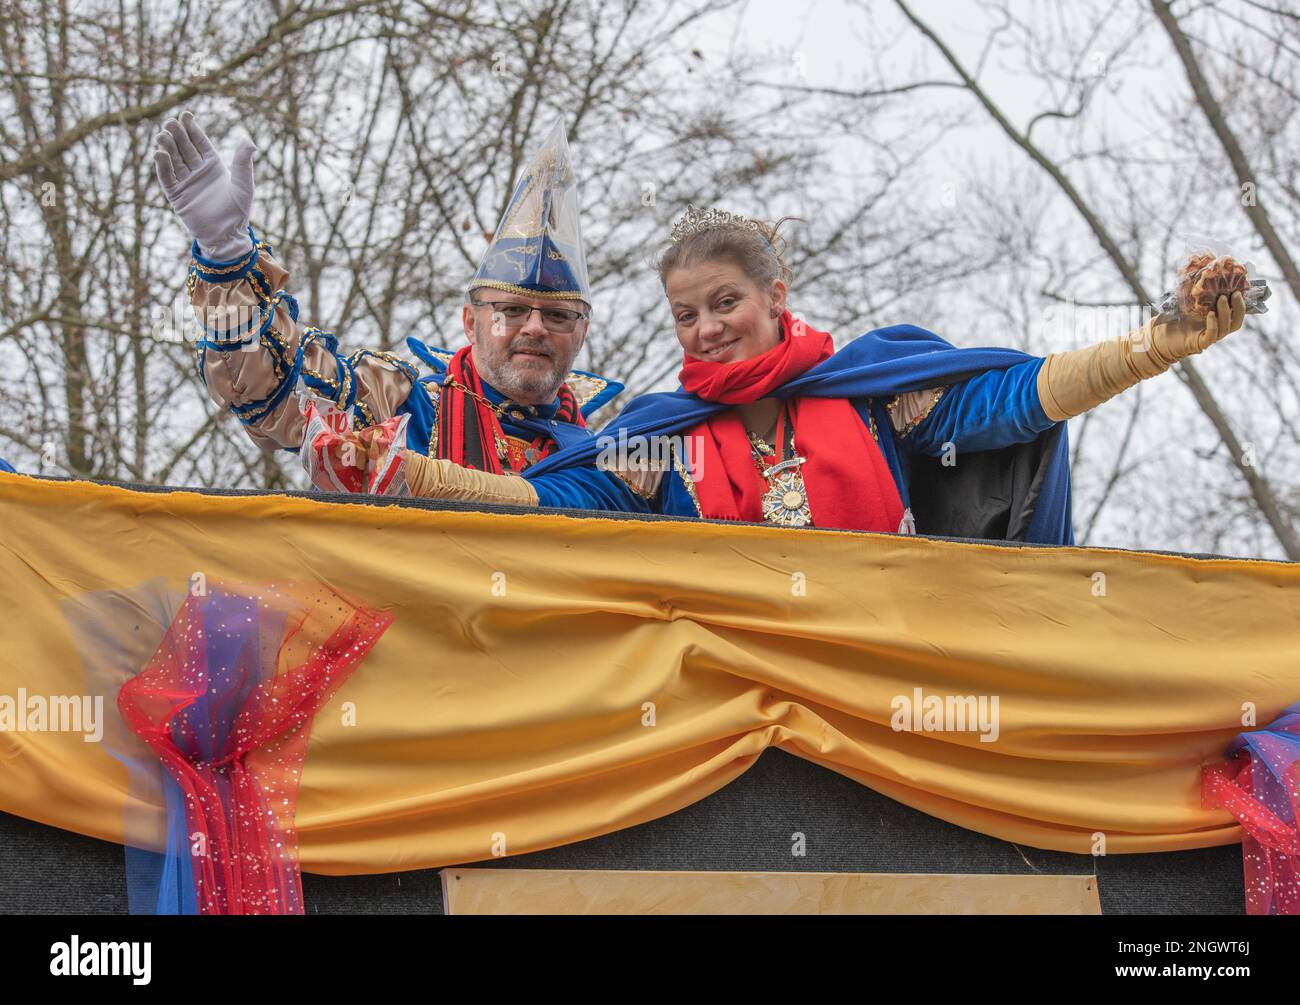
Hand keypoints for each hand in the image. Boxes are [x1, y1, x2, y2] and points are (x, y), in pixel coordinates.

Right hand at [154, 110, 255, 260]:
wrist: (228, 235)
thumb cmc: (238, 210)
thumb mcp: (244, 184)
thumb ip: (243, 162)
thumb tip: (248, 140)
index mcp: (212, 164)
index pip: (199, 141)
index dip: (192, 128)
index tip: (186, 115)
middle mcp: (197, 170)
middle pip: (183, 146)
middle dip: (177, 134)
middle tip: (171, 122)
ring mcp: (185, 181)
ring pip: (173, 159)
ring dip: (167, 146)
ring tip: (163, 134)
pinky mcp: (176, 194)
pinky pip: (167, 177)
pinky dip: (162, 166)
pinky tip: (159, 153)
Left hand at [1134, 291, 1246, 373]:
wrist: (1155, 338)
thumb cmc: (1170, 320)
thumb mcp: (1185, 302)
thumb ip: (1194, 290)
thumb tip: (1198, 266)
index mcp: (1216, 319)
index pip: (1235, 312)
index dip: (1241, 302)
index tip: (1241, 287)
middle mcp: (1216, 329)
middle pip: (1236, 321)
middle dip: (1239, 307)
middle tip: (1236, 292)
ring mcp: (1209, 337)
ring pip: (1226, 327)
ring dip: (1226, 312)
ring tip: (1223, 298)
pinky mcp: (1200, 343)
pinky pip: (1212, 335)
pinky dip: (1214, 324)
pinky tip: (1211, 314)